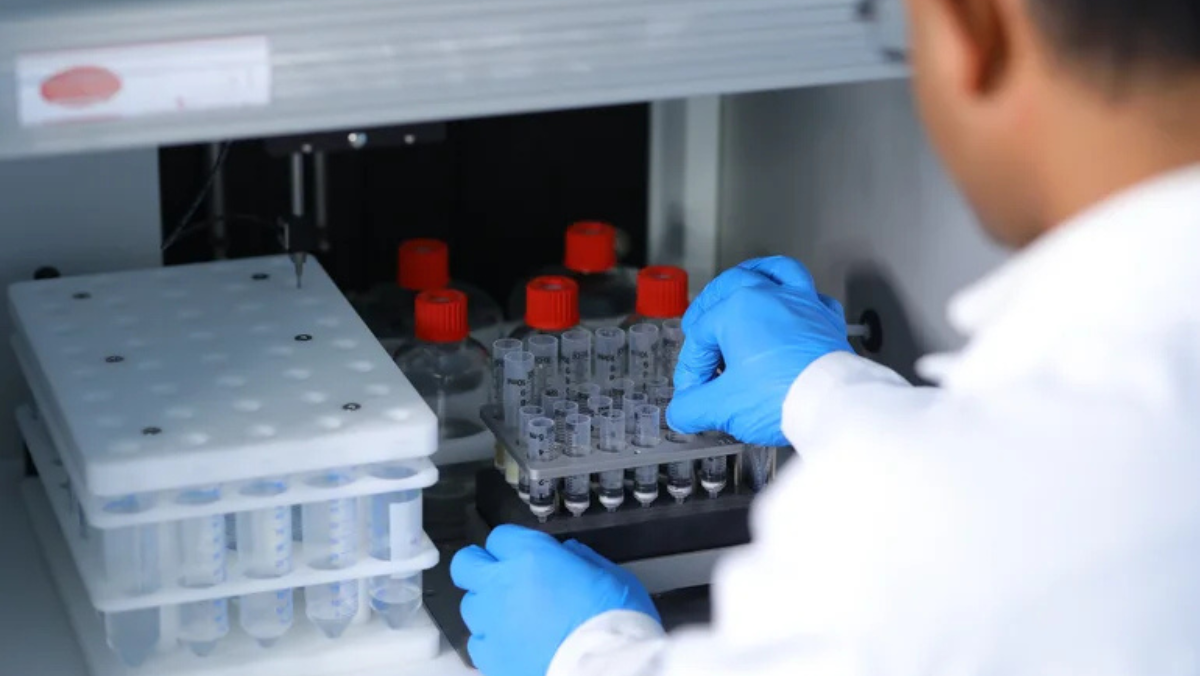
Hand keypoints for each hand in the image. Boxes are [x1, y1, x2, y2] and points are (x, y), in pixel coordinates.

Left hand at [451, 525, 660, 675]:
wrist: (606, 669)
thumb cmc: (614, 620)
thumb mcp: (611, 575)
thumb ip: (582, 559)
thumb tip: (568, 554)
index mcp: (530, 556)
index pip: (499, 537)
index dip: (512, 546)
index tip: (523, 556)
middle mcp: (501, 584)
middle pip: (466, 564)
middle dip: (479, 567)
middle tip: (502, 579)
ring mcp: (491, 623)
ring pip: (470, 605)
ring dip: (487, 607)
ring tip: (515, 620)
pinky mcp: (490, 658)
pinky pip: (478, 643)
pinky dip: (492, 642)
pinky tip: (514, 646)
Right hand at [667, 256, 851, 446]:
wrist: (834, 406)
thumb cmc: (782, 396)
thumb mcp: (723, 406)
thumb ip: (693, 407)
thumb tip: (683, 412)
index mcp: (738, 309)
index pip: (701, 335)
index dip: (692, 367)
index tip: (694, 392)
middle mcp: (771, 296)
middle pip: (730, 286)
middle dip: (708, 306)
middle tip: (698, 324)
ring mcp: (802, 303)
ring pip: (776, 272)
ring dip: (756, 275)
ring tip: (745, 281)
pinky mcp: (826, 319)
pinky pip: (812, 294)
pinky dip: (800, 296)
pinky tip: (795, 305)